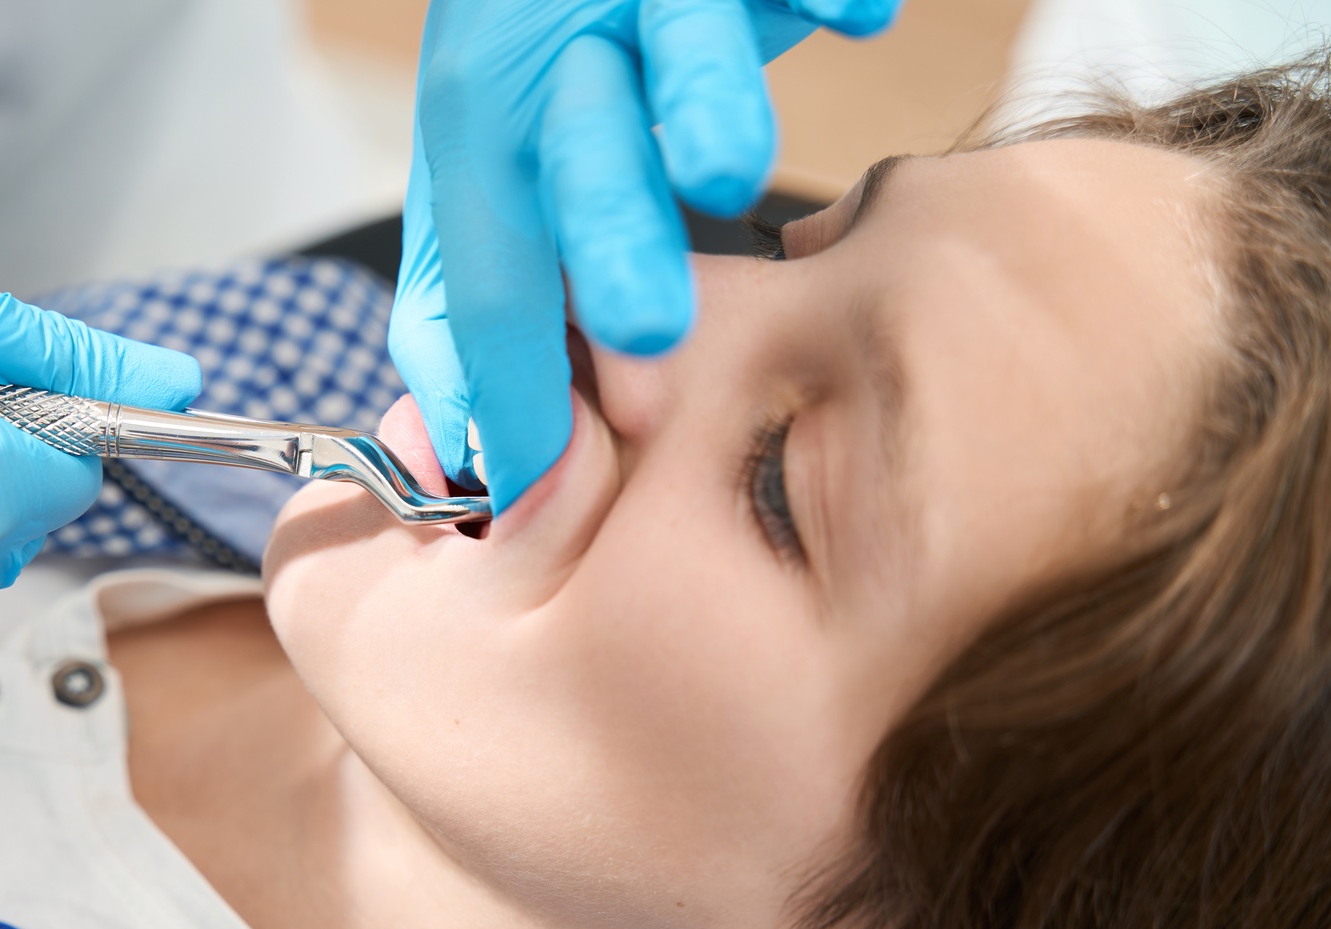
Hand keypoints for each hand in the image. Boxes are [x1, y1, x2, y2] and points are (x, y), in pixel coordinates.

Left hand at [389, 0, 896, 509]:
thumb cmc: (533, 56)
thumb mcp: (475, 169)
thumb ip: (465, 302)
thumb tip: (470, 443)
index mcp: (483, 134)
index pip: (488, 282)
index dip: (512, 386)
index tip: (542, 480)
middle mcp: (556, 61)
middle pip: (577, 157)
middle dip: (609, 239)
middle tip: (642, 324)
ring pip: (677, 40)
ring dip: (708, 105)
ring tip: (729, 170)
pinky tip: (865, 18)